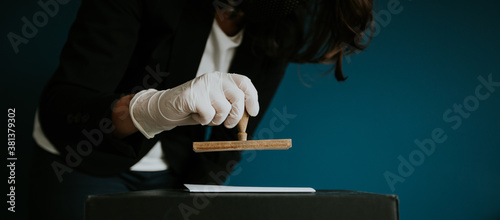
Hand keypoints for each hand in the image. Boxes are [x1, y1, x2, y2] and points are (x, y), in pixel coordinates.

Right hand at [129, 72, 258, 137]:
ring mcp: (203, 85)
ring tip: (205, 116)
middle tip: (228, 124)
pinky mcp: (193, 95)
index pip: (244, 83)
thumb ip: (232, 105)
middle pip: (238, 97)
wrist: (167, 109)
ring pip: (224, 108)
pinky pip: (209, 114)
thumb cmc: (195, 108)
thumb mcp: (217, 104)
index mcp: (222, 78)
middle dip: (236, 116)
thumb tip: (248, 116)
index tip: (253, 112)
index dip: (252, 98)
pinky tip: (196, 115)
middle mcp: (214, 78)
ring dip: (216, 119)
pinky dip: (204, 121)